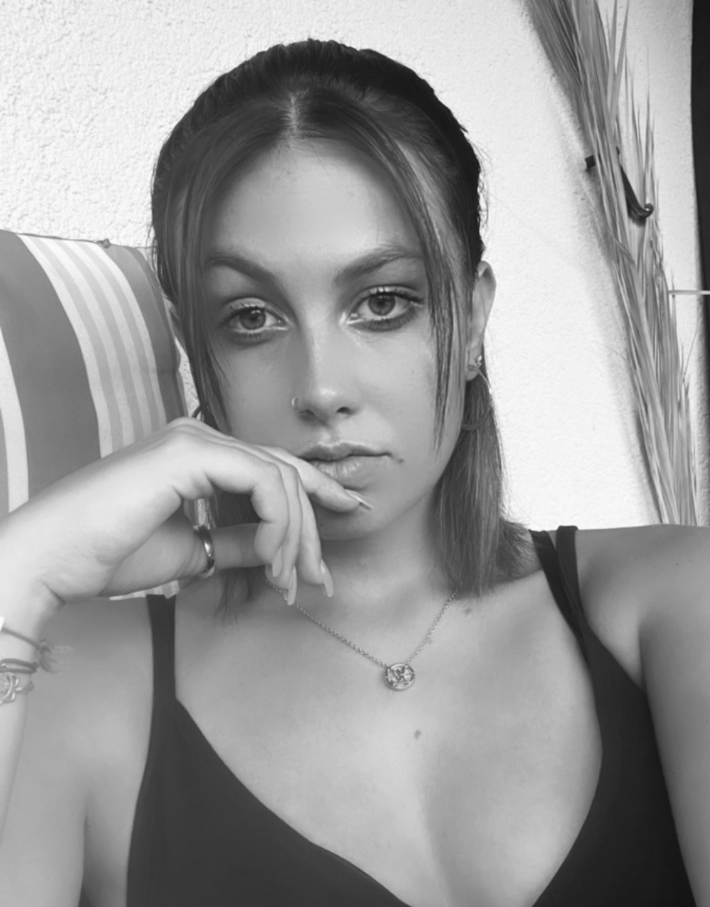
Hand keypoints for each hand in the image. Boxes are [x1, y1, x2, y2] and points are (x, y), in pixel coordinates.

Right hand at [0, 418, 363, 610]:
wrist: (52, 559)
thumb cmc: (107, 555)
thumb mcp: (190, 551)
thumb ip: (235, 542)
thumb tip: (277, 549)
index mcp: (197, 454)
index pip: (272, 468)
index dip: (315, 496)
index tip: (347, 522)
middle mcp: (199, 437)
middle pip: (284, 474)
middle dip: (311, 529)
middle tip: (320, 580)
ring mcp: (194, 440)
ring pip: (280, 478)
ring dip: (294, 536)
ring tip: (286, 582)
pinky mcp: (188, 453)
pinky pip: (262, 481)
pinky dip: (277, 523)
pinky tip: (268, 559)